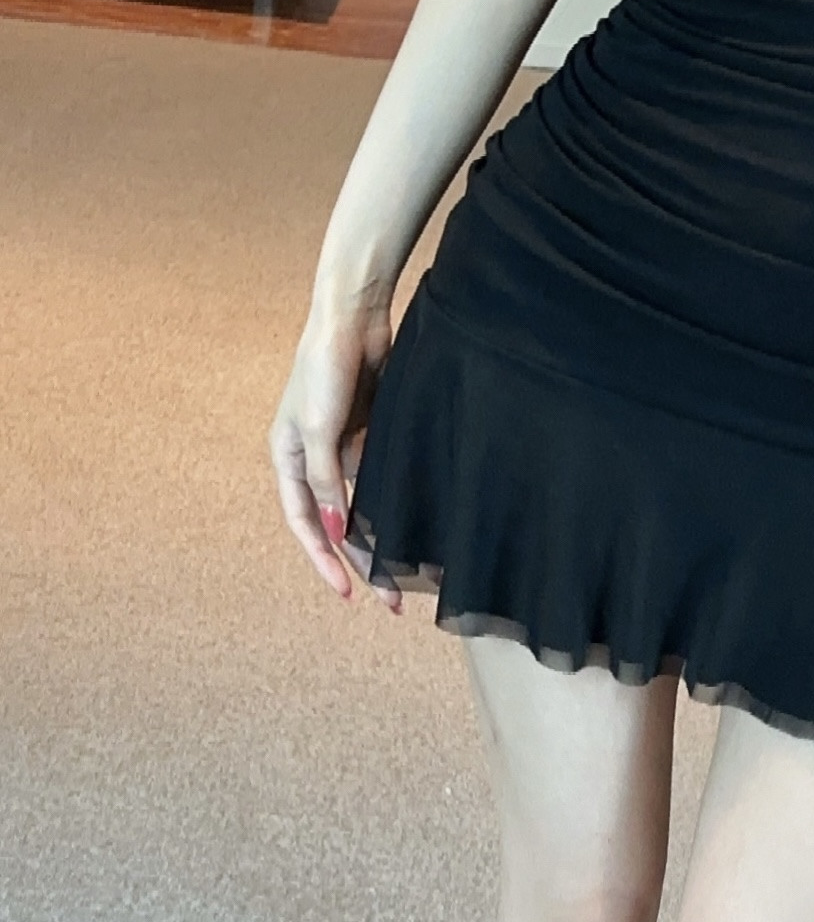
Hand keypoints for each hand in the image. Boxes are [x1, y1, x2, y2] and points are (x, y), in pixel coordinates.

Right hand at [268, 299, 401, 608]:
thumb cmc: (324, 368)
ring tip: (407, 579)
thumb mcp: (320, 428)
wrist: (354, 319)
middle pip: (336, 525)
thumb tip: (340, 531)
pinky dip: (396, 507)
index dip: (324, 561)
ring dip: (381, 541)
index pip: (306, 524)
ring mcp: (344, 448)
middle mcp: (313, 459)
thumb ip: (328, 480)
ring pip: (363, 508)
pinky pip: (383, 482)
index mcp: (287, 459)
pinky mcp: (372, 435)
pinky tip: (418, 531)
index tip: (348, 594)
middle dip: (359, 564)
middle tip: (389, 602)